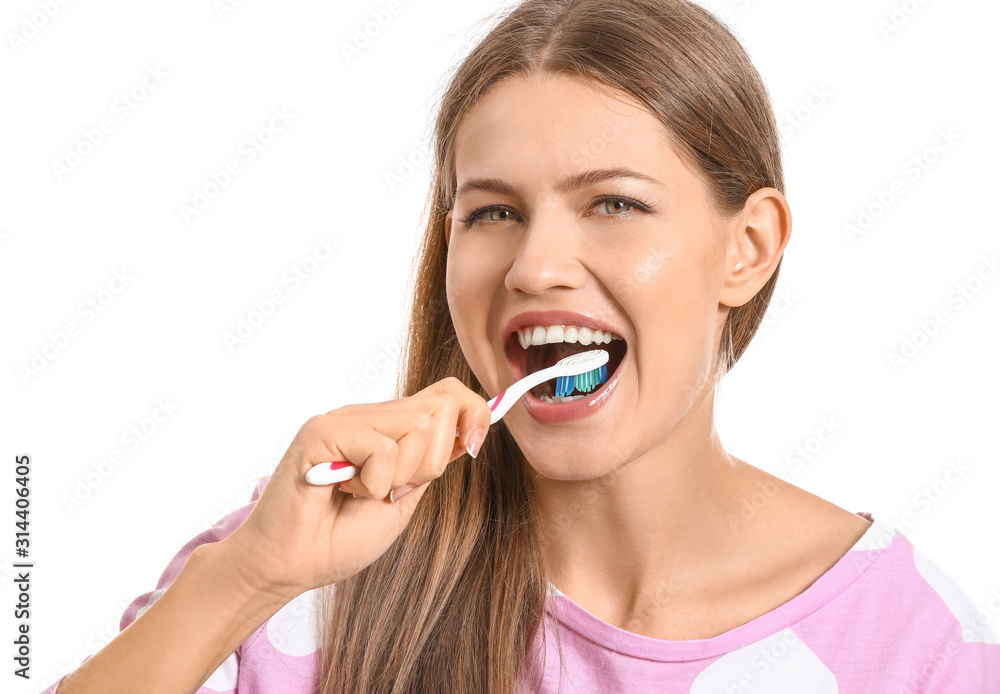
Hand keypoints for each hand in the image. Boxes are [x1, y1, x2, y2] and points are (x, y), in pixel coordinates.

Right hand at [218, 377, 490, 597]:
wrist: (290, 566)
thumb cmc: (340, 538)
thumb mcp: (405, 498)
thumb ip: (431, 461)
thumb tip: (471, 429)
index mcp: (390, 427)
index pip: (446, 392)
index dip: (473, 413)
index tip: (473, 448)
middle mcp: (369, 415)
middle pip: (441, 407)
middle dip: (431, 462)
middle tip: (392, 491)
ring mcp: (345, 418)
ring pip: (418, 425)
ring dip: (401, 476)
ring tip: (364, 493)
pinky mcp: (322, 430)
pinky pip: (383, 449)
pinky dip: (374, 484)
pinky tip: (342, 491)